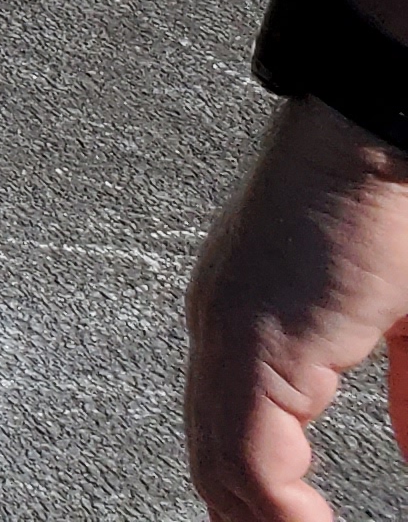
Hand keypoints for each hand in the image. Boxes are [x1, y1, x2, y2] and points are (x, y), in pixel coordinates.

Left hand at [184, 105, 407, 519]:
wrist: (383, 125)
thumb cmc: (396, 202)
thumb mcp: (407, 326)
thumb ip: (406, 396)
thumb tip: (405, 454)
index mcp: (251, 325)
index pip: (236, 441)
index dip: (265, 507)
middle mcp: (222, 328)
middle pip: (217, 464)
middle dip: (253, 521)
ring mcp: (229, 331)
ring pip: (222, 466)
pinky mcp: (253, 336)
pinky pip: (246, 452)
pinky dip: (277, 511)